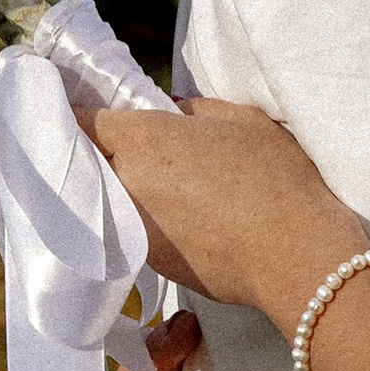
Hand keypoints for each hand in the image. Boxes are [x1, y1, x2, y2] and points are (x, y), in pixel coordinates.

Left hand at [92, 97, 364, 320]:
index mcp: (144, 138)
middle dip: (98, 151)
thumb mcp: (243, 120)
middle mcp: (126, 182)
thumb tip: (173, 114)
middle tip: (124, 142)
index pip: (80, 121)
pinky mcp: (148, 261)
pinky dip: (143, 218)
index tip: (82, 109)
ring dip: (121, 186)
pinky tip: (179, 215)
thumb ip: (196, 111)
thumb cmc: (275, 179)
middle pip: (89, 162)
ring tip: (159, 180)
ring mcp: (133, 226)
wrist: (293, 255)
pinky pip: (132, 228)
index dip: (76, 114)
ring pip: (108, 198)